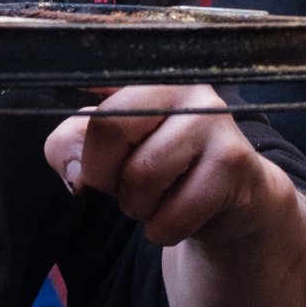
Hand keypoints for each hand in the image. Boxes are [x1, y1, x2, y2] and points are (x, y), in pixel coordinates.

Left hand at [45, 83, 290, 247]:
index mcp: (146, 76)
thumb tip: (76, 172)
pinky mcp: (233, 159)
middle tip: (131, 184)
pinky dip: (165, 230)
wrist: (234, 202)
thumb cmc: (165, 168)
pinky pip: (173, 214)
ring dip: (140, 207)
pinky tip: (183, 214)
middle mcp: (182, 85)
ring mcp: (213, 117)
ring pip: (141, 174)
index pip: (90, 106)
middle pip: (108, 129)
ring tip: (161, 197)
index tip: (103, 167)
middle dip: (108, 177)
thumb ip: (71, 147)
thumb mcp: (109, 152)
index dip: (87, 153)